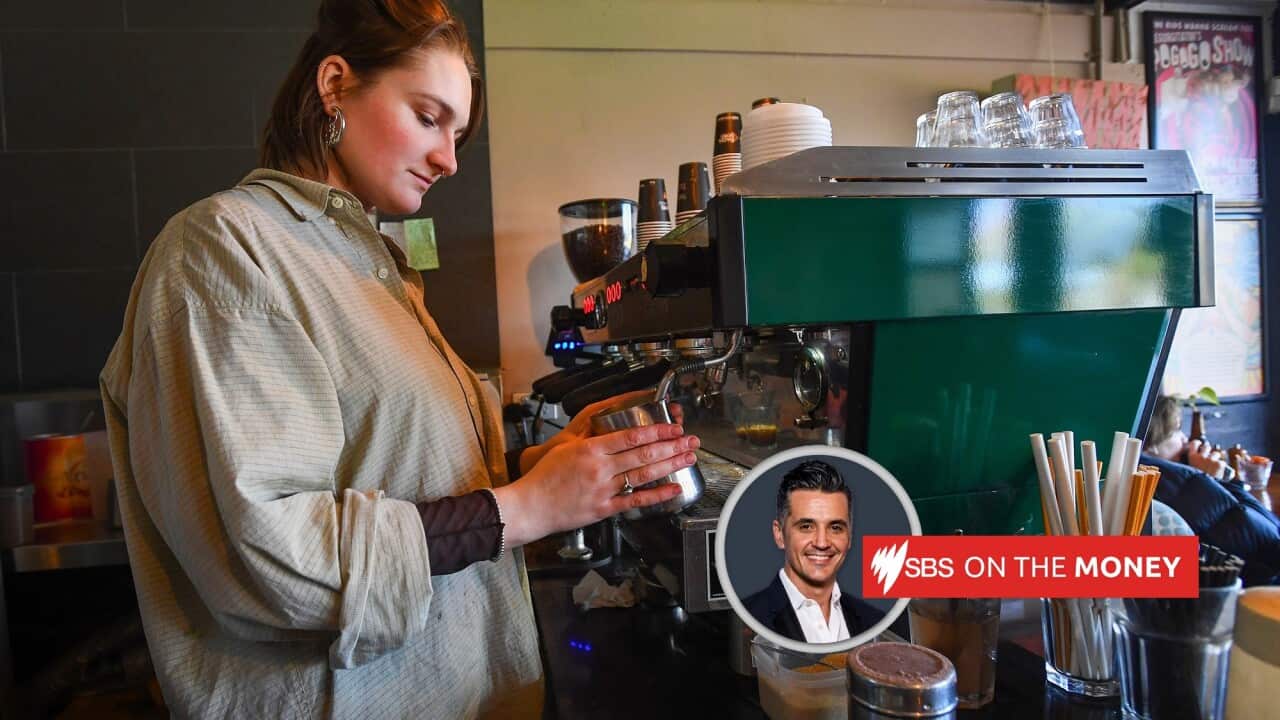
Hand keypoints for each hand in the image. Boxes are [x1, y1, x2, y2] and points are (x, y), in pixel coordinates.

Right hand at [494, 423, 699, 545]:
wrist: (531, 505)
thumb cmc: (545, 478)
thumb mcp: (567, 448)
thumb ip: (593, 441)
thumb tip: (617, 434)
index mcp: (591, 449)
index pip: (631, 436)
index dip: (657, 431)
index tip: (673, 428)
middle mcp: (600, 468)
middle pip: (644, 454)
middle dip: (672, 446)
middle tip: (690, 440)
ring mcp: (604, 489)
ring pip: (644, 475)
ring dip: (670, 465)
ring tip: (687, 458)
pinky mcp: (604, 509)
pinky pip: (635, 501)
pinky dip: (657, 495)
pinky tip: (673, 488)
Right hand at [1184, 439, 1226, 479]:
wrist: (1203, 492)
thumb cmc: (1195, 482)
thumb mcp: (1188, 470)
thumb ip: (1192, 463)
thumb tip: (1195, 458)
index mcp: (1191, 457)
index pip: (1194, 443)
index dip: (1198, 443)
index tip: (1199, 445)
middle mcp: (1201, 456)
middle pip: (1207, 446)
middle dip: (1208, 451)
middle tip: (1208, 459)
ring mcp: (1211, 460)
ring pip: (1216, 453)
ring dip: (1216, 458)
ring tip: (1214, 467)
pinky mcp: (1220, 464)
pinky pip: (1222, 462)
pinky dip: (1222, 467)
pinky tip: (1220, 473)